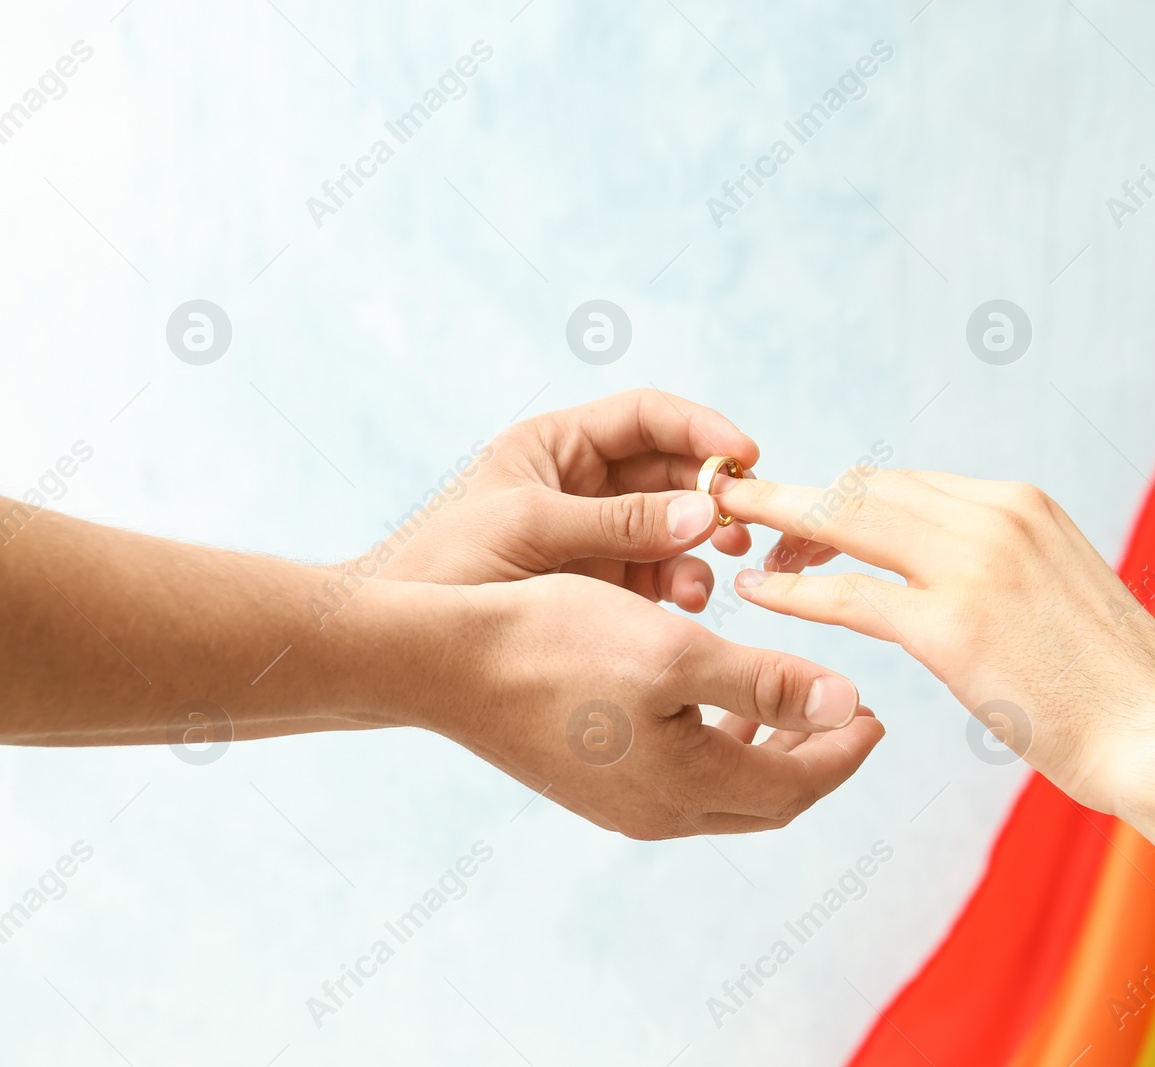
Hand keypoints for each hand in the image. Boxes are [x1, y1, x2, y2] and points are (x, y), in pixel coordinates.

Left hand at [366, 389, 757, 611]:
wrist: (398, 647)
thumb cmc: (444, 568)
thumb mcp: (532, 531)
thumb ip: (620, 523)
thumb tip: (707, 512)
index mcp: (557, 447)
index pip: (647, 417)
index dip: (700, 430)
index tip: (745, 456)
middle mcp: (583, 484)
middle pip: (671, 469)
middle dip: (712, 490)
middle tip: (745, 518)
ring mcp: (596, 537)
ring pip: (674, 523)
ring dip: (704, 539)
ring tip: (724, 561)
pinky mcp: (602, 587)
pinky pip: (660, 573)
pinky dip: (682, 583)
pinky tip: (687, 602)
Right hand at [404, 573, 884, 837]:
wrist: (442, 660)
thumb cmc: (556, 642)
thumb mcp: (675, 651)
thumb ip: (764, 683)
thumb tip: (846, 706)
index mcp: (685, 785)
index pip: (797, 786)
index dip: (845, 753)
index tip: (879, 712)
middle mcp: (656, 811)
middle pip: (768, 802)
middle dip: (818, 761)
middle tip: (852, 715)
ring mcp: (620, 803)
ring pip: (726, 795)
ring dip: (770, 757)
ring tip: (797, 708)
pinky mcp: (592, 783)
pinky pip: (683, 784)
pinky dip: (721, 752)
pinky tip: (716, 707)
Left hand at [714, 470, 1154, 814]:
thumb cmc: (1111, 682)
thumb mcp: (1056, 591)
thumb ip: (1000, 566)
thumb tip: (947, 577)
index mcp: (1020, 503)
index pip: (903, 484)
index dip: (841, 499)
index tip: (800, 516)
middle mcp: (996, 516)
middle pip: (865, 488)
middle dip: (796, 497)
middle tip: (740, 512)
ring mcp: (974, 565)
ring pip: (847, 523)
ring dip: (781, 528)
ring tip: (732, 544)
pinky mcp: (954, 625)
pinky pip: (849, 594)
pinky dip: (794, 589)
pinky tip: (756, 594)